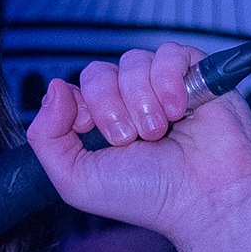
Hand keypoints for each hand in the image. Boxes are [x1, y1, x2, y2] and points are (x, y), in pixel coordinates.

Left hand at [26, 44, 250, 249]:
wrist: (204, 198)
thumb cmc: (147, 195)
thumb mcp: (76, 180)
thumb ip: (46, 138)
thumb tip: (54, 87)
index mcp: (101, 123)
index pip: (75, 90)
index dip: (81, 109)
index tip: (95, 135)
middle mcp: (129, 102)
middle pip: (97, 74)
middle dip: (109, 109)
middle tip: (130, 140)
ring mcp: (161, 86)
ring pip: (131, 62)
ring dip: (140, 101)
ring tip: (158, 133)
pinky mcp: (195, 73)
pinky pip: (168, 54)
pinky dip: (167, 82)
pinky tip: (179, 112)